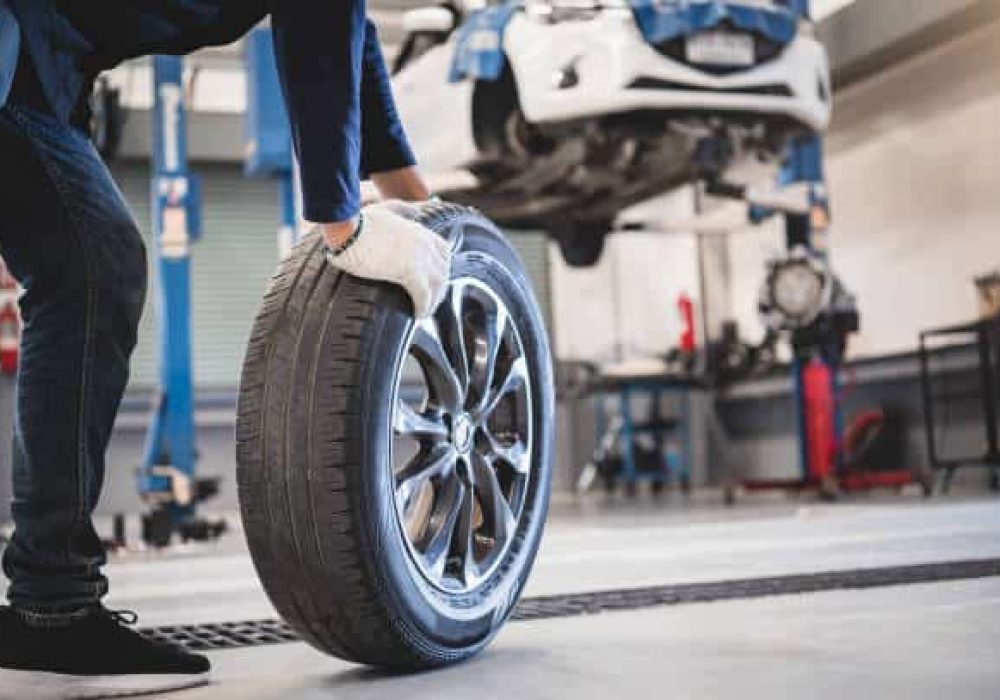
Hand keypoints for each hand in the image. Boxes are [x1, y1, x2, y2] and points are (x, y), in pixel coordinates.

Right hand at [323, 203, 450, 318]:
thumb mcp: (384, 210)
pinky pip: (424, 296)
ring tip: (424, 311)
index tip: (435, 278)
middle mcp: (424, 244)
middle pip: (443, 270)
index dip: (441, 265)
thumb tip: (414, 210)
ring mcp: (420, 258)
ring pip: (438, 285)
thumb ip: (401, 209)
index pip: (443, 249)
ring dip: (433, 300)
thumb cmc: (357, 221)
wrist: (347, 231)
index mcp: (419, 230)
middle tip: (430, 300)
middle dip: (439, 286)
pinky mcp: (410, 273)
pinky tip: (417, 315)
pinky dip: (423, 307)